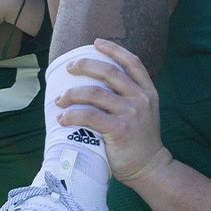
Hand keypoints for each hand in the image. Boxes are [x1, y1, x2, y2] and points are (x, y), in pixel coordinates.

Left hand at [56, 39, 171, 184]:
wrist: (150, 168)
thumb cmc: (140, 140)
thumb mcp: (144, 111)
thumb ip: (129, 95)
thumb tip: (98, 81)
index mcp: (148, 91)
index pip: (132, 62)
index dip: (114, 49)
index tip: (96, 42)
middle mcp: (141, 99)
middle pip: (109, 72)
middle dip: (85, 65)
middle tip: (69, 67)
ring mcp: (131, 113)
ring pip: (94, 92)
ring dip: (72, 93)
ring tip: (59, 99)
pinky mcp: (119, 129)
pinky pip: (89, 116)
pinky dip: (72, 115)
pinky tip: (62, 118)